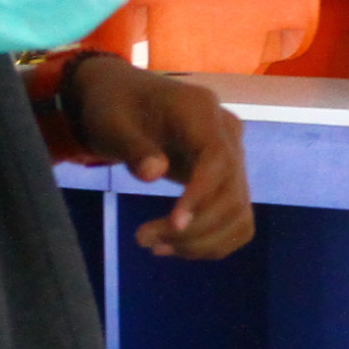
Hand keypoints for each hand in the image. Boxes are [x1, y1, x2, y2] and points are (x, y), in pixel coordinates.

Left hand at [68, 56, 253, 258]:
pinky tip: (177, 246)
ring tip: (156, 247)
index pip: (217, 158)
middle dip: (194, 229)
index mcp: (201, 110)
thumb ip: (132, 147)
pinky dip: (212, 241)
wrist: (124, 101)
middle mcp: (228, 133)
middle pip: (232, 193)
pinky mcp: (230, 179)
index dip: (201, 195)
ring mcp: (234, 158)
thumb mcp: (110, 122)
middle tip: (144, 240)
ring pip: (238, 213)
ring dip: (202, 242)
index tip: (174, 225)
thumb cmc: (114, 108)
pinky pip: (236, 219)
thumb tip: (153, 173)